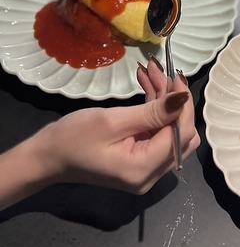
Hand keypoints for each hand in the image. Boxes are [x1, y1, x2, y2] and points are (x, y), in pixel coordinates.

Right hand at [0, 58, 199, 209]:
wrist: (47, 157)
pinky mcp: (141, 159)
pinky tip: (148, 84)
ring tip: (152, 72)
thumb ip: (153, 111)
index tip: (177, 77)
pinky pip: (157, 132)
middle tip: (164, 72)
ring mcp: (147, 168)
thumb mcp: (113, 120)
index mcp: (144, 168)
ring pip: (170, 130)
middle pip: (180, 133)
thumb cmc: (73, 138)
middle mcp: (151, 174)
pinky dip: (156, 109)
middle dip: (175, 101)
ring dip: (165, 101)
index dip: (184, 105)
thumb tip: (184, 98)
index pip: (181, 134)